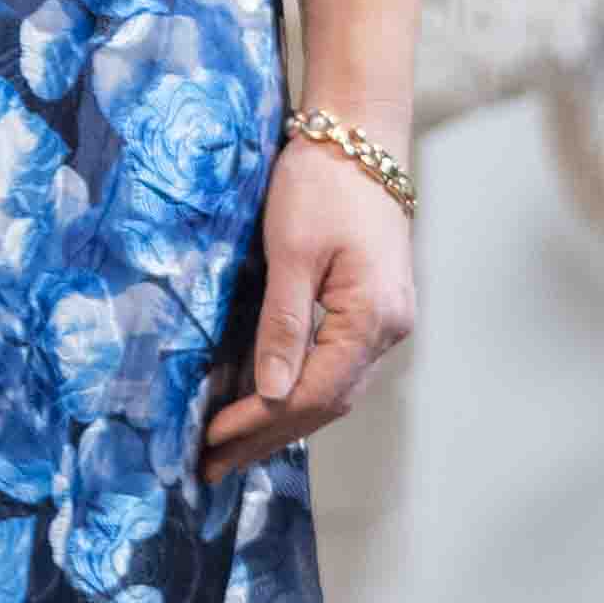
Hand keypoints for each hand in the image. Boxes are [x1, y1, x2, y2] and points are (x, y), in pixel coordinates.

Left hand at [197, 127, 415, 477]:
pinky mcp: (377, 309)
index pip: (313, 394)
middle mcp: (390, 330)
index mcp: (372, 318)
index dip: (261, 423)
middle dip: (269, 437)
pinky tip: (273, 405)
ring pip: (336, 390)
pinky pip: (340, 368)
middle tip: (214, 465)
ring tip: (236, 449)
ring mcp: (389, 321)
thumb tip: (274, 393)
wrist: (362, 137)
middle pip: (328, 404)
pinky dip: (304, 393)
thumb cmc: (323, 184)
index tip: (213, 442)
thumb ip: (283, 325)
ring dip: (286, 422)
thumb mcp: (292, 253)